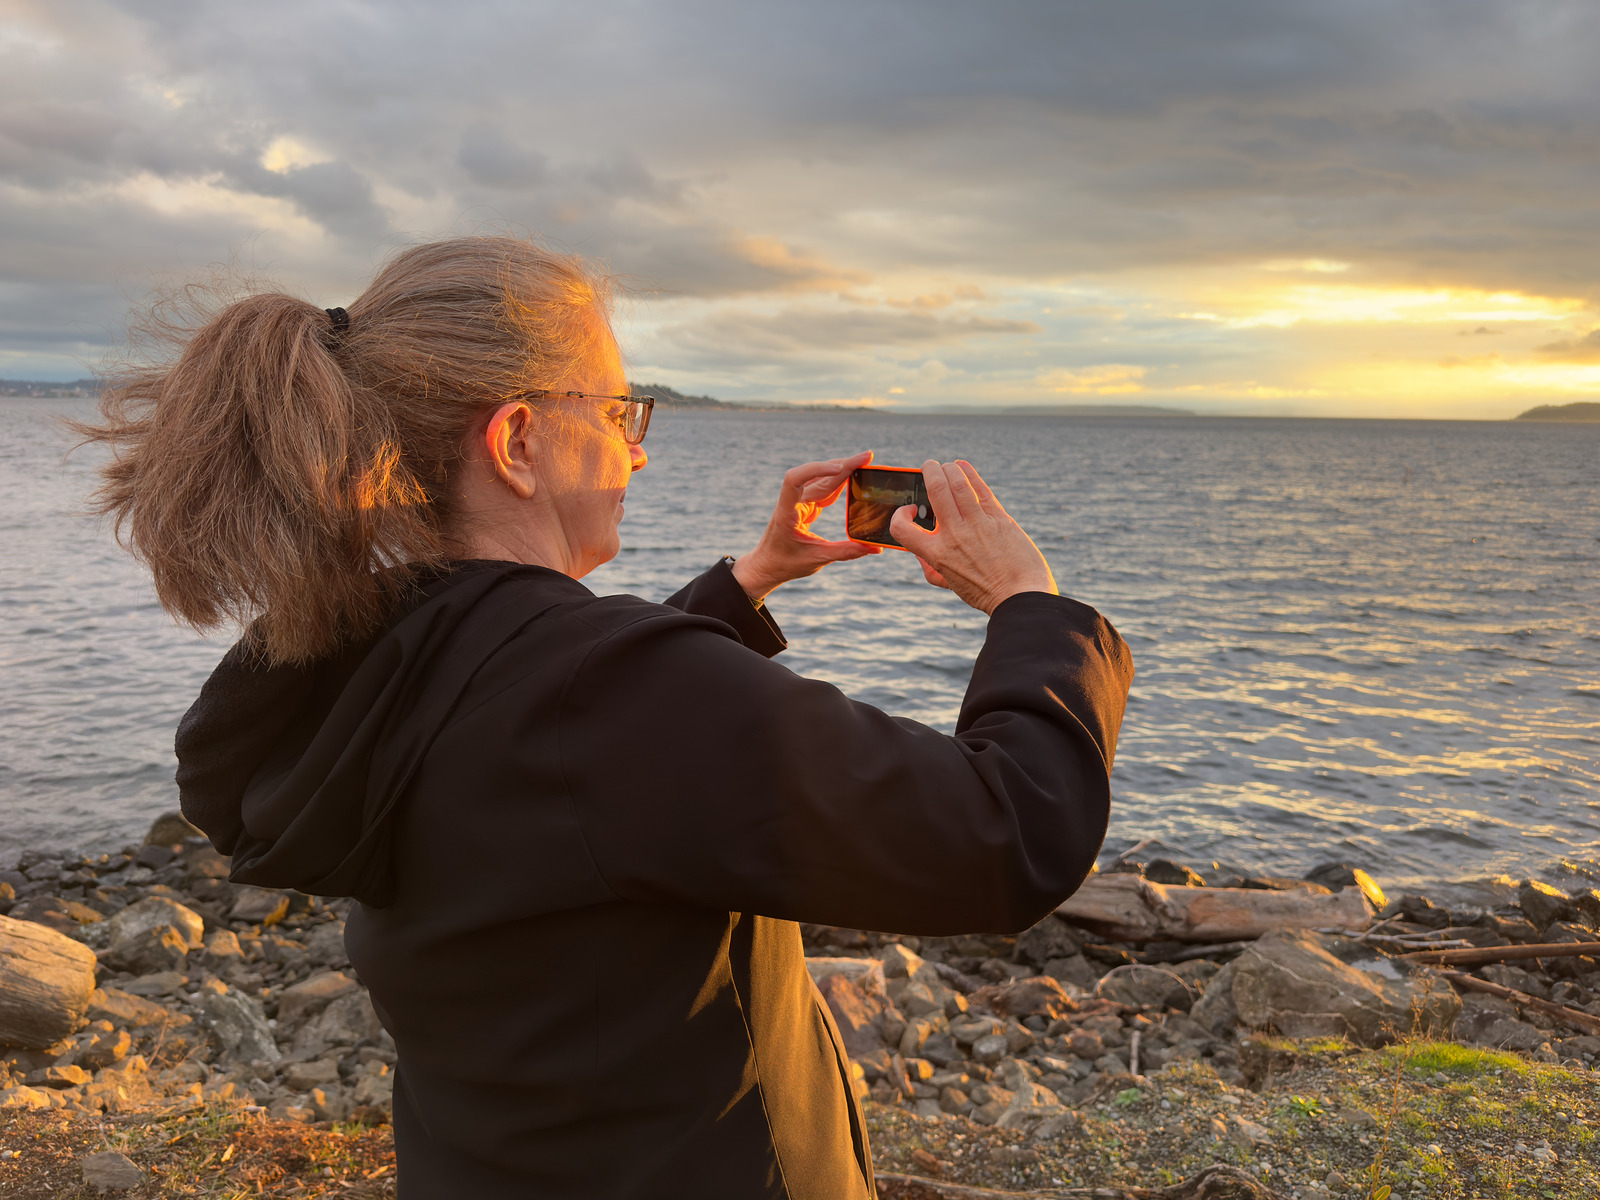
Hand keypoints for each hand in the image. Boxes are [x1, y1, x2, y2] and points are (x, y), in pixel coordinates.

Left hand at [731, 450, 881, 601]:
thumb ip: (846, 552)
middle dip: (843, 464)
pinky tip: (854, 475)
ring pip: (822, 479)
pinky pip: (824, 489)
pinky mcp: (806, 505)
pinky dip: (840, 482)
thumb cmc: (785, 563)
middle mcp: (793, 501)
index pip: (794, 479)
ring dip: (843, 469)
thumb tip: (875, 548)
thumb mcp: (817, 559)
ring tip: (864, 461)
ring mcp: (799, 501)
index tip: (840, 468)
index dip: (816, 469)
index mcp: (787, 512)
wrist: (767, 566)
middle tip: (867, 457)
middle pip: (817, 475)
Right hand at [889, 460, 1057, 614]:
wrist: (1020, 596)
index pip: (902, 528)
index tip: (910, 511)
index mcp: (937, 553)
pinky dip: (970, 473)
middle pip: (935, 490)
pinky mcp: (999, 518)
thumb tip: (920, 555)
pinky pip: (981, 489)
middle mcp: (955, 535)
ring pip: (958, 484)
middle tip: (928, 466)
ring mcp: (978, 524)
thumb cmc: (986, 593)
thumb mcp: (950, 584)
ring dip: (949, 469)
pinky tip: (963, 466)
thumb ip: (931, 569)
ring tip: (946, 466)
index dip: (899, 516)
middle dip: (929, 471)